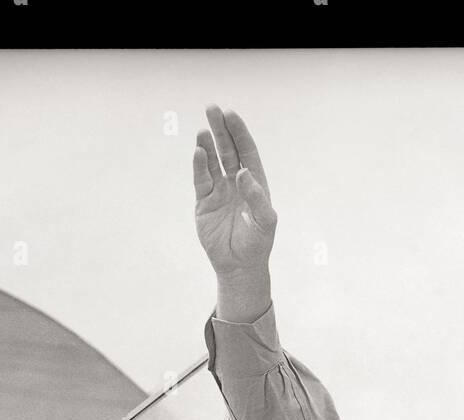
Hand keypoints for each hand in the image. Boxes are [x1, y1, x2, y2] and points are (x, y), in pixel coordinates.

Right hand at [193, 105, 276, 280]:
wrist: (239, 266)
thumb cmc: (258, 244)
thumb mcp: (265, 221)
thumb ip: (257, 196)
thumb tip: (242, 173)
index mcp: (254, 183)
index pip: (246, 151)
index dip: (239, 133)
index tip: (231, 115)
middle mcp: (236, 183)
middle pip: (227, 150)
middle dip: (221, 130)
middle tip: (212, 109)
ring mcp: (219, 191)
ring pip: (212, 162)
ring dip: (207, 145)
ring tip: (203, 129)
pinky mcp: (204, 203)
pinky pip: (200, 180)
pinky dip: (199, 166)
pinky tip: (198, 152)